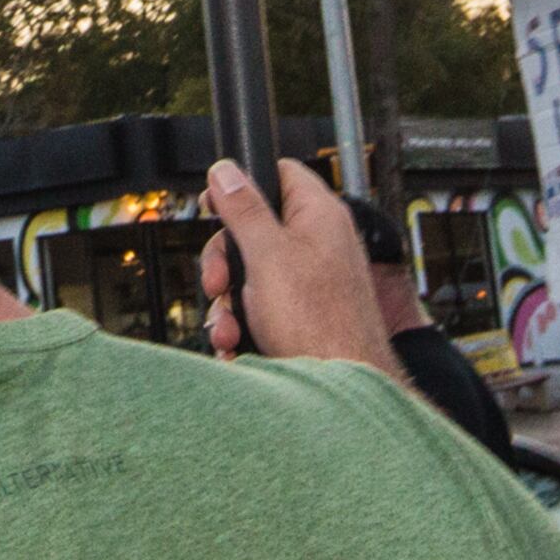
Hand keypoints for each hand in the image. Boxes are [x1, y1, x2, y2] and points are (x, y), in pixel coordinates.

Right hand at [197, 157, 389, 370]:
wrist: (344, 389)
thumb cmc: (320, 323)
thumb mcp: (267, 255)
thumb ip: (244, 209)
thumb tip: (226, 170)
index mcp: (318, 216)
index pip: (279, 174)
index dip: (243, 184)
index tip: (215, 203)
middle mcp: (318, 244)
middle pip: (254, 230)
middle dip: (226, 261)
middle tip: (218, 282)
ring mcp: (313, 280)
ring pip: (253, 275)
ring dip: (230, 303)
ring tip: (231, 327)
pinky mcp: (305, 314)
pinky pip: (263, 308)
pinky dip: (245, 325)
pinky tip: (240, 344)